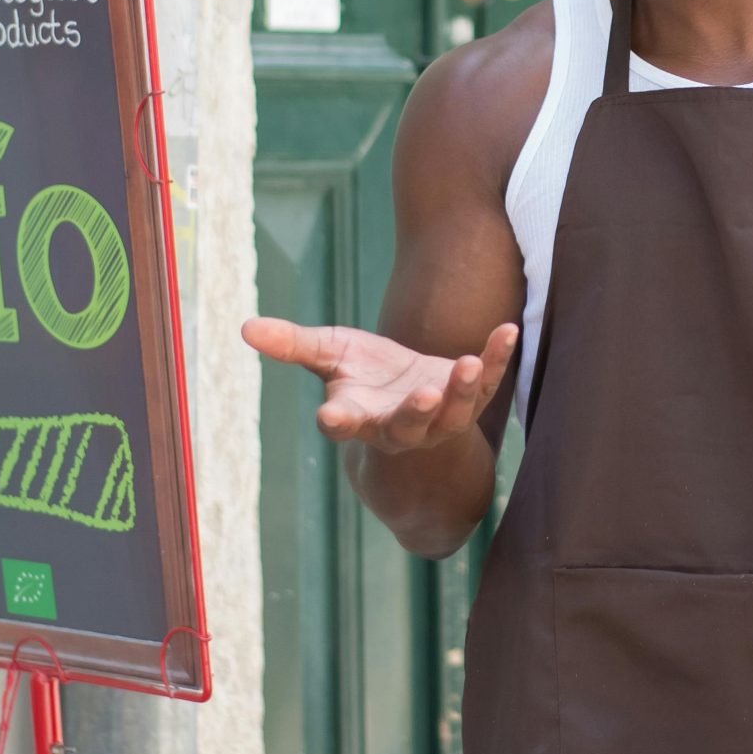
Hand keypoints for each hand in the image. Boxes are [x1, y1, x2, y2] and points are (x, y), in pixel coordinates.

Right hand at [242, 316, 516, 451]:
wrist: (412, 384)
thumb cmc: (365, 373)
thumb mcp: (329, 355)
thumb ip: (293, 345)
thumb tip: (245, 327)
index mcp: (359, 417)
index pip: (344, 424)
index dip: (338, 421)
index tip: (331, 417)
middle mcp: (401, 425)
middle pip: (407, 426)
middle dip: (416, 413)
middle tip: (424, 396)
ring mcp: (441, 416)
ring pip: (455, 412)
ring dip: (462, 390)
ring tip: (467, 363)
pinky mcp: (472, 396)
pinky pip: (489, 380)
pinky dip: (497, 357)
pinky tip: (507, 330)